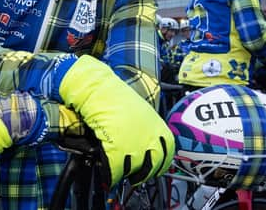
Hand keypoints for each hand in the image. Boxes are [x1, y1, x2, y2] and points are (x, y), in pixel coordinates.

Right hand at [58, 55, 174, 186]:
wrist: (98, 90)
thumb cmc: (116, 96)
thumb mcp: (141, 112)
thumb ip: (146, 130)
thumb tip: (144, 146)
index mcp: (158, 127)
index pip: (167, 155)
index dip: (159, 166)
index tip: (153, 170)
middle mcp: (149, 137)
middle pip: (151, 166)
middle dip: (143, 174)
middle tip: (135, 176)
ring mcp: (134, 144)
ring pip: (132, 169)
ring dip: (125, 173)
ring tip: (118, 173)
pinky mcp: (116, 149)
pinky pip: (115, 170)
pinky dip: (110, 175)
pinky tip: (107, 174)